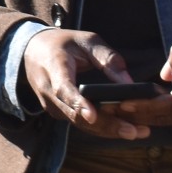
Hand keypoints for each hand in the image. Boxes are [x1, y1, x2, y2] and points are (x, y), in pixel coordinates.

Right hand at [20, 26, 150, 139]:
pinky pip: (80, 123)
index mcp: (54, 66)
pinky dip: (102, 127)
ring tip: (139, 132)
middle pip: (76, 115)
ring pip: (80, 124)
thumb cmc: (63, 43)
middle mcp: (48, 91)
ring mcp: (51, 105)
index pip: (63, 89)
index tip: (92, 116)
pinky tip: (125, 127)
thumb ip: (107, 58)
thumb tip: (129, 82)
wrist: (32, 51)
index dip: (78, 103)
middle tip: (135, 130)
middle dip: (107, 125)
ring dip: (109, 130)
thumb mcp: (86, 40)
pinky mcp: (58, 113)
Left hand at [114, 25, 171, 127]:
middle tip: (108, 109)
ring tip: (117, 110)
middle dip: (138, 114)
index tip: (119, 102)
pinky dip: (162, 115)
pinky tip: (141, 108)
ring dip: (147, 117)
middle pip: (168, 117)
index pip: (170, 103)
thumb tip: (163, 74)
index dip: (143, 105)